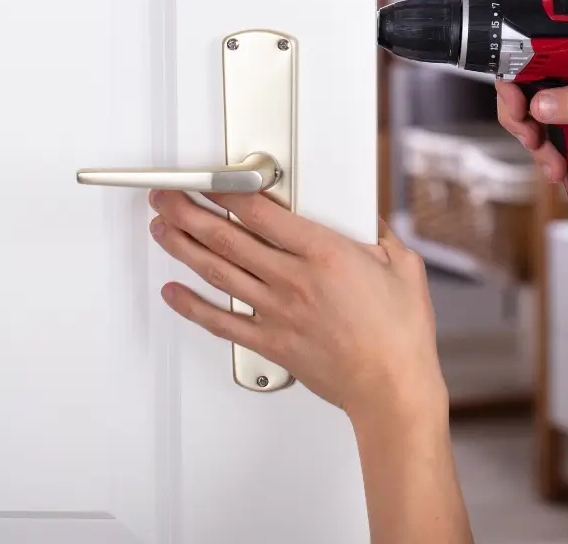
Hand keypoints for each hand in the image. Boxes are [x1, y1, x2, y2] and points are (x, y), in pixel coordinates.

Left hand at [146, 189, 445, 420]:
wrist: (391, 388)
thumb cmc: (400, 335)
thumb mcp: (404, 267)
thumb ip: (381, 236)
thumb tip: (367, 220)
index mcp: (325, 254)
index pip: (260, 212)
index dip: (227, 191)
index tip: (210, 179)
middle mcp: (293, 280)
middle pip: (226, 237)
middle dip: (190, 211)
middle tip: (169, 197)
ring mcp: (276, 312)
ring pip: (216, 272)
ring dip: (183, 247)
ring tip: (162, 229)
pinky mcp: (271, 342)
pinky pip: (220, 322)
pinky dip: (191, 307)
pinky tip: (173, 293)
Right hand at [495, 77, 567, 182]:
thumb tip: (540, 104)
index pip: (533, 50)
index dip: (513, 77)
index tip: (515, 106)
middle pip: (526, 85)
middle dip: (521, 119)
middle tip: (533, 142)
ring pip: (537, 114)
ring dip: (536, 142)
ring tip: (554, 166)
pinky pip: (553, 131)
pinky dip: (549, 151)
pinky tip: (559, 168)